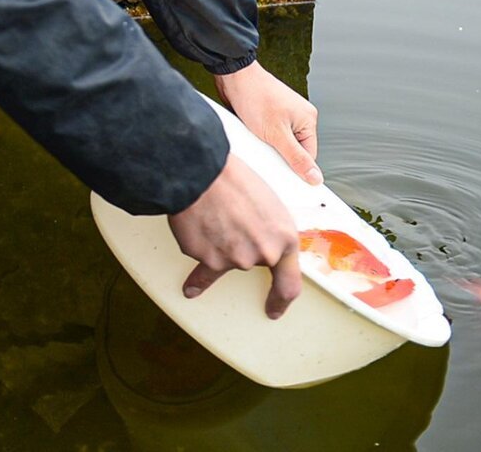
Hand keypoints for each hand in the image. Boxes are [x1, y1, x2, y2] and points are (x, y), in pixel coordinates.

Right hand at [169, 153, 301, 317]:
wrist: (201, 172)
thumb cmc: (234, 178)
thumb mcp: (267, 202)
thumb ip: (270, 230)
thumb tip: (263, 239)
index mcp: (284, 239)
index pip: (289, 283)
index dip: (281, 300)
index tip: (274, 308)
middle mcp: (263, 254)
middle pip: (251, 262)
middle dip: (240, 247)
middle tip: (229, 233)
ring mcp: (235, 260)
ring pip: (225, 260)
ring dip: (217, 245)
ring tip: (208, 220)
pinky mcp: (208, 260)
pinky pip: (203, 263)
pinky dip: (197, 266)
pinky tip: (191, 280)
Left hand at [214, 61, 320, 184]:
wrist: (233, 76)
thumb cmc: (255, 97)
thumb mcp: (277, 134)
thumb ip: (296, 157)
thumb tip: (315, 177)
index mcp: (308, 119)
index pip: (308, 156)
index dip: (295, 167)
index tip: (282, 173)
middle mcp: (298, 116)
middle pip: (294, 149)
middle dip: (279, 154)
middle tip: (265, 150)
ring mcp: (283, 115)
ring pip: (280, 142)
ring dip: (268, 145)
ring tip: (256, 137)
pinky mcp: (269, 114)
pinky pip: (269, 134)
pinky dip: (260, 137)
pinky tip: (251, 133)